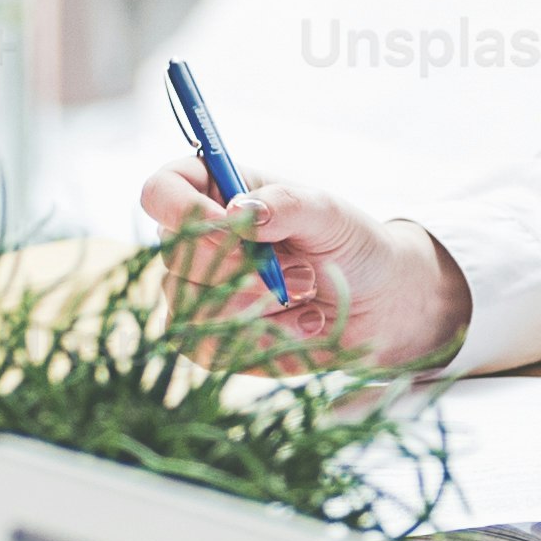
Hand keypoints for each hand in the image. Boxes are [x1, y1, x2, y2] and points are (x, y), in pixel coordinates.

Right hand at [133, 162, 472, 370]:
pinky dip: (260, 341)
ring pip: (189, 306)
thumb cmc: (349, 243)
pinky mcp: (213, 340)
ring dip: (257, 307)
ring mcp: (199, 293)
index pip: (161, 191)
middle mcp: (197, 242)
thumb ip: (287, 204)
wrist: (378, 301)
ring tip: (308, 296)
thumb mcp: (328, 213)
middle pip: (174, 255)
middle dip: (242, 269)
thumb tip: (242, 211)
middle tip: (300, 271)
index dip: (185, 210)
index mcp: (214, 193)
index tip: (234, 224)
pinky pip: (207, 348)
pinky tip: (302, 325)